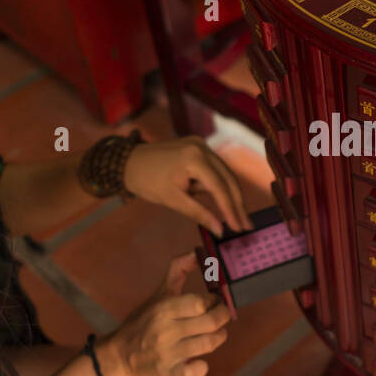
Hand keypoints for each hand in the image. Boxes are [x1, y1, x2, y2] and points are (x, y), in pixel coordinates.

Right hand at [102, 253, 230, 375]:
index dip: (213, 299)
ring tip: (215, 332)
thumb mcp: (159, 294)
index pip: (200, 302)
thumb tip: (197, 251)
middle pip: (211, 322)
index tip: (214, 299)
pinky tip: (199, 359)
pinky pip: (196, 371)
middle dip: (223, 316)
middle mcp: (166, 331)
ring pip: (210, 343)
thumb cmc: (144, 321)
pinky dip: (202, 366)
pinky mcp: (170, 374)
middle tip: (221, 314)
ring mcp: (168, 354)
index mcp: (163, 309)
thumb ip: (178, 270)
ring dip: (219, 336)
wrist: (120, 356)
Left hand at [123, 136, 253, 234]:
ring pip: (224, 174)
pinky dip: (218, 186)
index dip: (231, 209)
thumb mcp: (172, 200)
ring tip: (237, 218)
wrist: (128, 161)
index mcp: (194, 158)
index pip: (219, 187)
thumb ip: (198, 214)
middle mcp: (202, 147)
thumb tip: (219, 230)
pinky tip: (222, 202)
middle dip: (237, 203)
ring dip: (230, 195)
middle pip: (228, 178)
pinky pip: (215, 169)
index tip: (239, 227)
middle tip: (246, 225)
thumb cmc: (146, 181)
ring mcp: (201, 145)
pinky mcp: (199, 147)